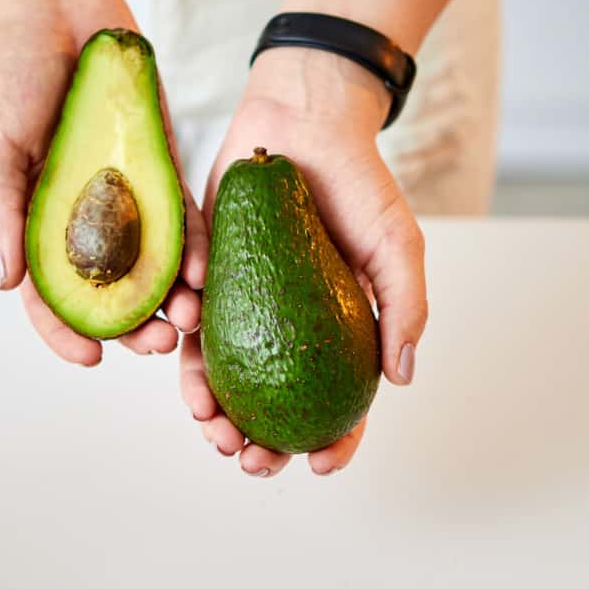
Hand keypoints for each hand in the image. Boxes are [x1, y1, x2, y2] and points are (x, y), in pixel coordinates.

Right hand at [0, 0, 206, 364]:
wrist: (58, 10)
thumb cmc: (11, 74)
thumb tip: (4, 283)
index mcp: (36, 224)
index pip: (50, 296)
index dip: (65, 333)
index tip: (90, 359)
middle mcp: (84, 222)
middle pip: (110, 292)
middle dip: (133, 326)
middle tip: (157, 345)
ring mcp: (126, 199)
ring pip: (153, 267)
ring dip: (172, 298)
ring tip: (190, 320)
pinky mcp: (162, 172)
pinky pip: (183, 219)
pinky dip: (196, 248)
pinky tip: (209, 271)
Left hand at [181, 48, 427, 475]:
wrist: (302, 122)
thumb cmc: (357, 182)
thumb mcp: (397, 245)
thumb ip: (404, 308)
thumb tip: (400, 380)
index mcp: (335, 330)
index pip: (337, 401)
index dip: (333, 442)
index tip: (320, 466)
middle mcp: (285, 325)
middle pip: (270, 402)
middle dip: (258, 445)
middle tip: (250, 461)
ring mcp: (243, 305)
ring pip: (222, 374)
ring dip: (211, 410)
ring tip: (209, 423)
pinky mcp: (205, 275)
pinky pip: (187, 322)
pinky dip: (183, 346)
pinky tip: (186, 357)